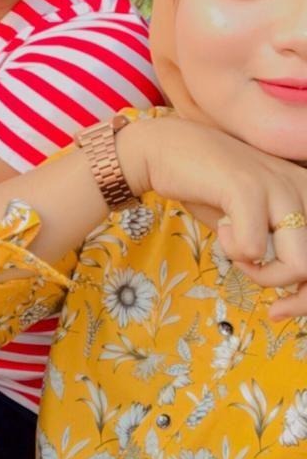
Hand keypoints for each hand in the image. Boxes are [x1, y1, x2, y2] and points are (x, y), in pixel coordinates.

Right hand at [117, 115, 306, 318]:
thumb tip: (298, 298)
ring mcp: (279, 185)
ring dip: (264, 276)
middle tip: (275, 308)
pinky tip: (221, 229)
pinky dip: (233, 252)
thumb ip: (282, 251)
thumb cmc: (211, 192)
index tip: (285, 309)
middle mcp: (305, 186)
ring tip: (240, 255)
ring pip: (300, 266)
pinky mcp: (248, 188)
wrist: (166, 149)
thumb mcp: (257, 224)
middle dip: (300, 299)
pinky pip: (253, 251)